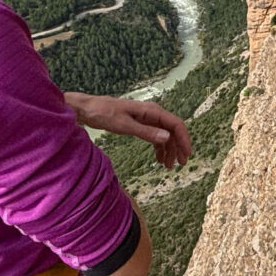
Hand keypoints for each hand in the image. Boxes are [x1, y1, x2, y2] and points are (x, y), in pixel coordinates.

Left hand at [65, 93, 191, 166]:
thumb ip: (146, 132)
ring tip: (168, 166)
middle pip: (173, 130)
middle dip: (178, 147)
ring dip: (169, 150)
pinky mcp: (141, 124)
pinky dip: (159, 148)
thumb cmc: (105, 114)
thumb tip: (167, 138)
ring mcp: (148, 119)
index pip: (175, 124)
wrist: (89, 109)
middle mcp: (153, 113)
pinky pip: (156, 136)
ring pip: (165, 135)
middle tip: (180, 164)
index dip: (184, 139)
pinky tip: (159, 160)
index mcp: (152, 111)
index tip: (186, 155)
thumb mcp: (125, 125)